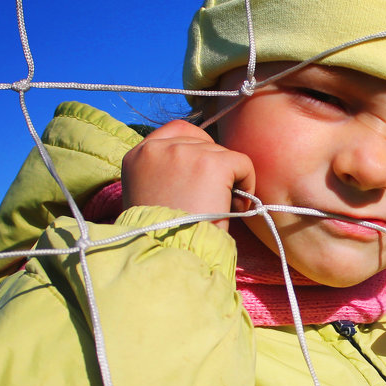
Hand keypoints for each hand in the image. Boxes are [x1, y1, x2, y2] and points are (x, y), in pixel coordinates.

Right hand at [121, 120, 254, 230]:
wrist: (169, 254)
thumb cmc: (162, 236)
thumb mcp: (147, 197)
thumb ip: (162, 174)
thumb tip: (196, 168)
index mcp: (138, 155)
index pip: (177, 131)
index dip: (197, 149)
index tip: (203, 174)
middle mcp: (159, 148)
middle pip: (202, 141)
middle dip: (212, 168)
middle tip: (210, 199)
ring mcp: (186, 152)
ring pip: (223, 154)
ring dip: (227, 180)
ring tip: (219, 208)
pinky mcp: (213, 163)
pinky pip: (243, 163)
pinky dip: (247, 183)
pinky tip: (236, 207)